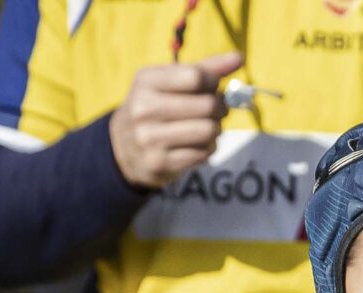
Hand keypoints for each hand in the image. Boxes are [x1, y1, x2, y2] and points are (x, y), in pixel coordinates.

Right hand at [109, 53, 240, 188]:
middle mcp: (143, 109)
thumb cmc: (155, 106)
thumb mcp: (169, 81)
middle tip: (218, 110)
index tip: (214, 87)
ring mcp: (149, 138)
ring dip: (216, 129)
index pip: (196, 76)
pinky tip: (199, 144)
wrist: (123, 146)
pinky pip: (202, 153)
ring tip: (209, 127)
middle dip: (221, 107)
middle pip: (206, 105)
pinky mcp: (159, 163)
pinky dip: (208, 148)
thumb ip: (204, 69)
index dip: (214, 82)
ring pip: (208, 131)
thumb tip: (238, 58)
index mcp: (146, 81)